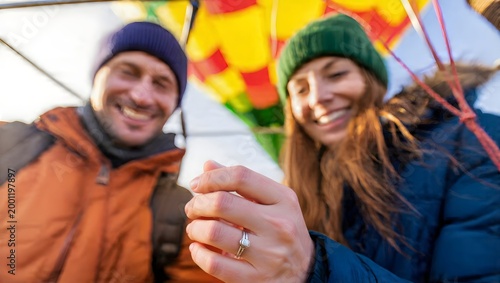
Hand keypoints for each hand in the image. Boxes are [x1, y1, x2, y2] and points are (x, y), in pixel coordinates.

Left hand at [185, 161, 314, 282]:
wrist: (306, 274)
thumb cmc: (282, 231)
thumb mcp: (273, 204)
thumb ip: (242, 184)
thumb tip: (208, 165)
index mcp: (283, 200)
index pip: (241, 176)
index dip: (212, 177)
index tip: (197, 184)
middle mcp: (278, 225)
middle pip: (222, 203)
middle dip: (197, 204)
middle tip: (192, 209)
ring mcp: (268, 254)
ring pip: (213, 232)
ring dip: (194, 228)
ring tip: (195, 229)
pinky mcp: (255, 279)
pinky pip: (214, 263)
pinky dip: (198, 253)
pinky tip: (198, 248)